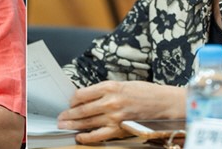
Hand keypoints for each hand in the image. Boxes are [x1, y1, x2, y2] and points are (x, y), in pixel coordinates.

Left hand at [57, 81, 182, 144]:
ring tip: (63, 126)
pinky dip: (87, 137)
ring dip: (73, 125)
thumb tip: (86, 97)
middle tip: (59, 118)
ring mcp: (114, 117)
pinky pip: (99, 135)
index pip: (82, 94)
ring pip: (88, 122)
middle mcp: (110, 102)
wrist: (163, 103)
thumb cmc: (143, 92)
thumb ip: (103, 91)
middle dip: (68, 114)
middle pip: (82, 109)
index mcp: (109, 87)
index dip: (72, 100)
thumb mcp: (121, 84)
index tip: (69, 103)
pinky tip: (79, 136)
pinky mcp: (120, 129)